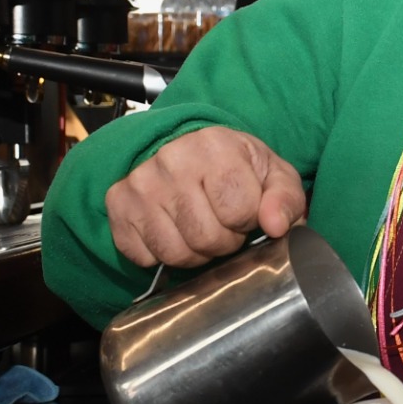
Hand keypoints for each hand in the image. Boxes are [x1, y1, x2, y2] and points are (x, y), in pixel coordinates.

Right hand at [104, 126, 306, 269]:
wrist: (189, 149)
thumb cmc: (237, 166)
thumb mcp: (273, 175)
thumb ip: (285, 199)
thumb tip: (275, 226)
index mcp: (215, 147)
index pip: (238, 211)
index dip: (247, 222)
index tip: (244, 212)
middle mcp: (171, 160)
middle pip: (206, 238)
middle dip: (222, 242)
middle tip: (223, 225)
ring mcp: (140, 183)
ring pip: (174, 253)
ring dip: (194, 253)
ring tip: (199, 228)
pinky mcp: (118, 204)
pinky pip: (144, 256)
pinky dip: (162, 255)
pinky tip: (172, 230)